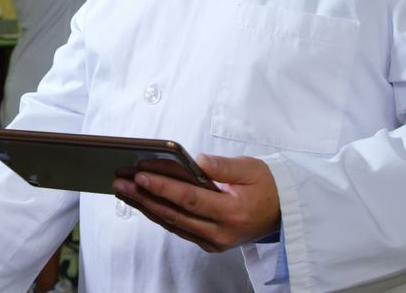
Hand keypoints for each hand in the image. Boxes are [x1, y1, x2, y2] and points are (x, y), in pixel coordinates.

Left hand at [112, 154, 280, 252]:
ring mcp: (214, 242)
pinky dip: (158, 214)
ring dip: (145, 206)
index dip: (163, 187)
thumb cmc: (269, 186)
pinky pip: (178, 228)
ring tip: (123, 189)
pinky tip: (142, 201)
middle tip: (120, 182)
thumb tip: (197, 161)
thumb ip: (223, 166)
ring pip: (172, 223)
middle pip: (175, 214)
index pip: (190, 199)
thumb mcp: (252, 168)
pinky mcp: (210, 244)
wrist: (285, 213)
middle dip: (144, 197)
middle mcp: (221, 232)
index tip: (140, 175)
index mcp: (233, 211)